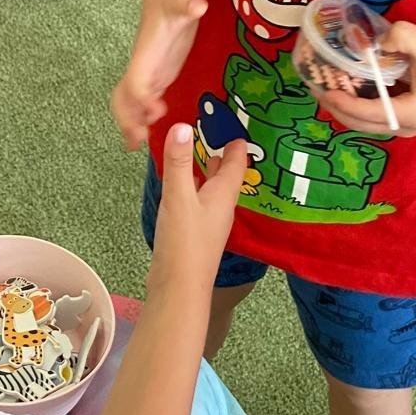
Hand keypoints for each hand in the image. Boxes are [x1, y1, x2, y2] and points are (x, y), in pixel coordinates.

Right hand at [111, 0, 206, 149]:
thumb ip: (189, 3)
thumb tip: (198, 5)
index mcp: (146, 52)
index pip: (137, 80)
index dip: (142, 98)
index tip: (158, 110)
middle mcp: (141, 66)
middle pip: (122, 97)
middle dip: (126, 119)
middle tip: (139, 140)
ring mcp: (147, 72)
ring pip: (127, 103)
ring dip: (129, 123)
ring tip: (137, 145)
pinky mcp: (157, 76)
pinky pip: (141, 103)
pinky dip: (140, 120)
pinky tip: (147, 136)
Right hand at [147, 124, 245, 301]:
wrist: (178, 287)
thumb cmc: (184, 242)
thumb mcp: (179, 197)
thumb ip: (179, 162)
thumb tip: (182, 126)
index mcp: (222, 196)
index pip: (236, 164)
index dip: (237, 145)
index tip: (237, 127)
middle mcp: (220, 208)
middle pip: (227, 176)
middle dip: (224, 156)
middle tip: (220, 134)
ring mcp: (208, 222)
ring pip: (212, 190)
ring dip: (210, 171)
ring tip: (204, 154)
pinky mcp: (194, 234)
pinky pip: (198, 202)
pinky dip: (194, 187)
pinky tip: (184, 186)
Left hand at [311, 19, 415, 137]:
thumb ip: (398, 36)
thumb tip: (370, 44)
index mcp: (410, 113)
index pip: (366, 112)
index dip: (341, 102)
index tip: (322, 89)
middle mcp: (404, 127)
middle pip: (358, 124)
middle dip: (333, 106)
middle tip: (312, 87)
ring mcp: (403, 128)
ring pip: (362, 124)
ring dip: (341, 108)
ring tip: (321, 88)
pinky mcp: (402, 122)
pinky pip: (370, 118)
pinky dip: (353, 106)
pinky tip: (341, 89)